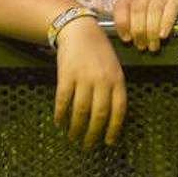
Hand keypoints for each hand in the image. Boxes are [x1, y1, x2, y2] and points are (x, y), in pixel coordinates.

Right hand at [54, 15, 126, 147]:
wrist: (80, 31)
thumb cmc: (99, 52)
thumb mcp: (113, 68)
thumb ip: (113, 88)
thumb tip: (110, 118)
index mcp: (117, 79)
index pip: (119, 109)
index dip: (113, 128)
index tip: (108, 142)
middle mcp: (102, 80)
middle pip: (99, 114)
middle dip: (93, 133)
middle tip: (88, 145)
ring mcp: (84, 78)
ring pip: (81, 111)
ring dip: (76, 128)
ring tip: (73, 137)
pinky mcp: (67, 75)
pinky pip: (63, 100)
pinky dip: (60, 115)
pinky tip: (59, 123)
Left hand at [113, 0, 177, 52]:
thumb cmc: (157, 25)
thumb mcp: (139, 25)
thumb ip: (128, 29)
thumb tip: (123, 40)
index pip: (122, 4)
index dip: (122, 23)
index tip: (126, 38)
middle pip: (138, 7)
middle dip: (139, 29)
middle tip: (141, 45)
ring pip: (154, 8)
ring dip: (152, 29)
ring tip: (153, 44)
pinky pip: (171, 7)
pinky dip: (166, 22)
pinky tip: (163, 34)